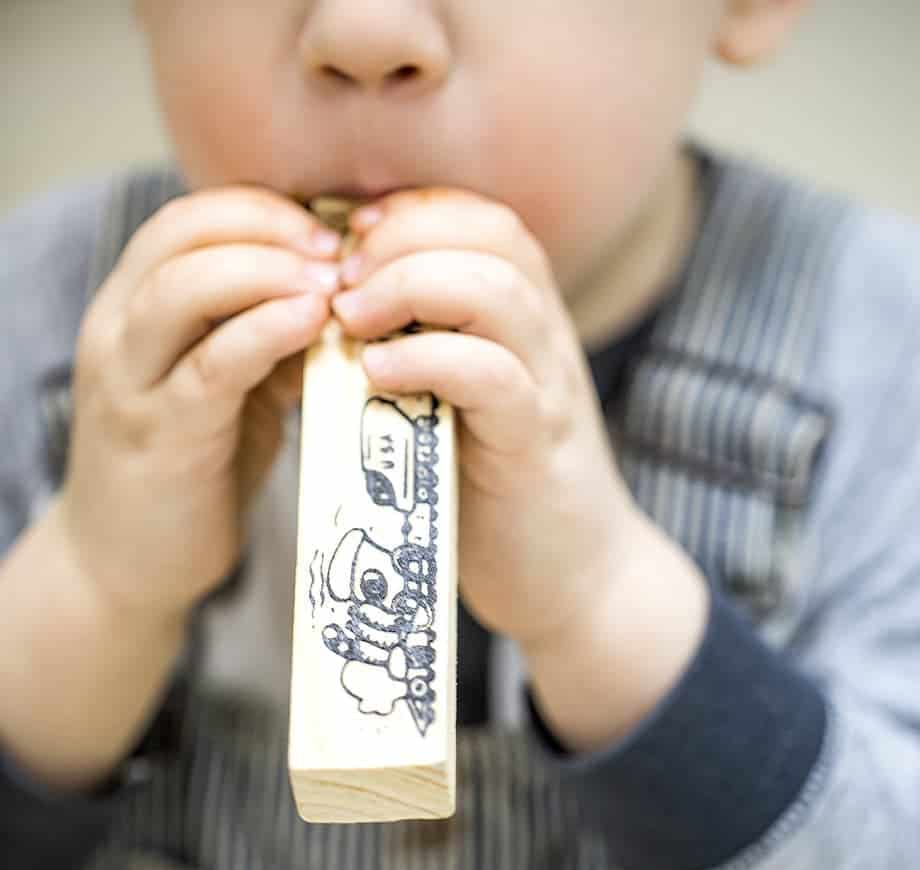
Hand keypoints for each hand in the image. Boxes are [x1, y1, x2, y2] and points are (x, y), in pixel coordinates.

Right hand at [61, 187, 342, 619]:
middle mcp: (118, 331)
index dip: (260, 209)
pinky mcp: (161, 436)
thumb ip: (264, 341)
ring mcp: (131, 383)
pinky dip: (265, 332)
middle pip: (182, 235)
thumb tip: (337, 298)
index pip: (186, 219)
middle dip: (269, 227)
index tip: (329, 228)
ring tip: (333, 280)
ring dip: (267, 270)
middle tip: (340, 247)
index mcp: (132, 309)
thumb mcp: (228, 391)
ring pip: (184, 287)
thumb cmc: (189, 472)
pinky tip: (313, 322)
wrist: (126, 568)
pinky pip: (212, 366)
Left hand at [332, 189, 638, 647]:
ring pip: (498, 292)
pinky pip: (493, 376)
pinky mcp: (534, 446)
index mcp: (526, 324)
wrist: (572, 578)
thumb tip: (334, 318)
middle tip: (339, 277)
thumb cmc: (494, 493)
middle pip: (493, 236)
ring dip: (411, 286)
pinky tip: (377, 374)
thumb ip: (421, 356)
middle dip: (405, 236)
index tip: (348, 236)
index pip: (485, 221)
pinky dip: (430, 360)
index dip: (414, 210)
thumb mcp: (456, 407)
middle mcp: (545, 341)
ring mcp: (548, 390)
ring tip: (350, 317)